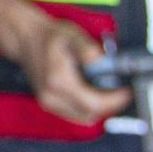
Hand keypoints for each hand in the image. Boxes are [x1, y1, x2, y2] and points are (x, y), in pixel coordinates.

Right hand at [10, 16, 124, 125]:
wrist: (25, 38)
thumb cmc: (50, 36)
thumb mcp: (71, 34)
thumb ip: (87, 48)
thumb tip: (102, 62)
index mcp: (58, 81)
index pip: (93, 104)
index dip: (115, 101)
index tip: (127, 90)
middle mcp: (51, 96)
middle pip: (90, 113)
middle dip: (110, 105)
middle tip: (122, 90)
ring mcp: (48, 102)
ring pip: (84, 117)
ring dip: (100, 108)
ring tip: (110, 92)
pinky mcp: (49, 104)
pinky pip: (75, 114)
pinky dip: (89, 108)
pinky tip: (95, 93)